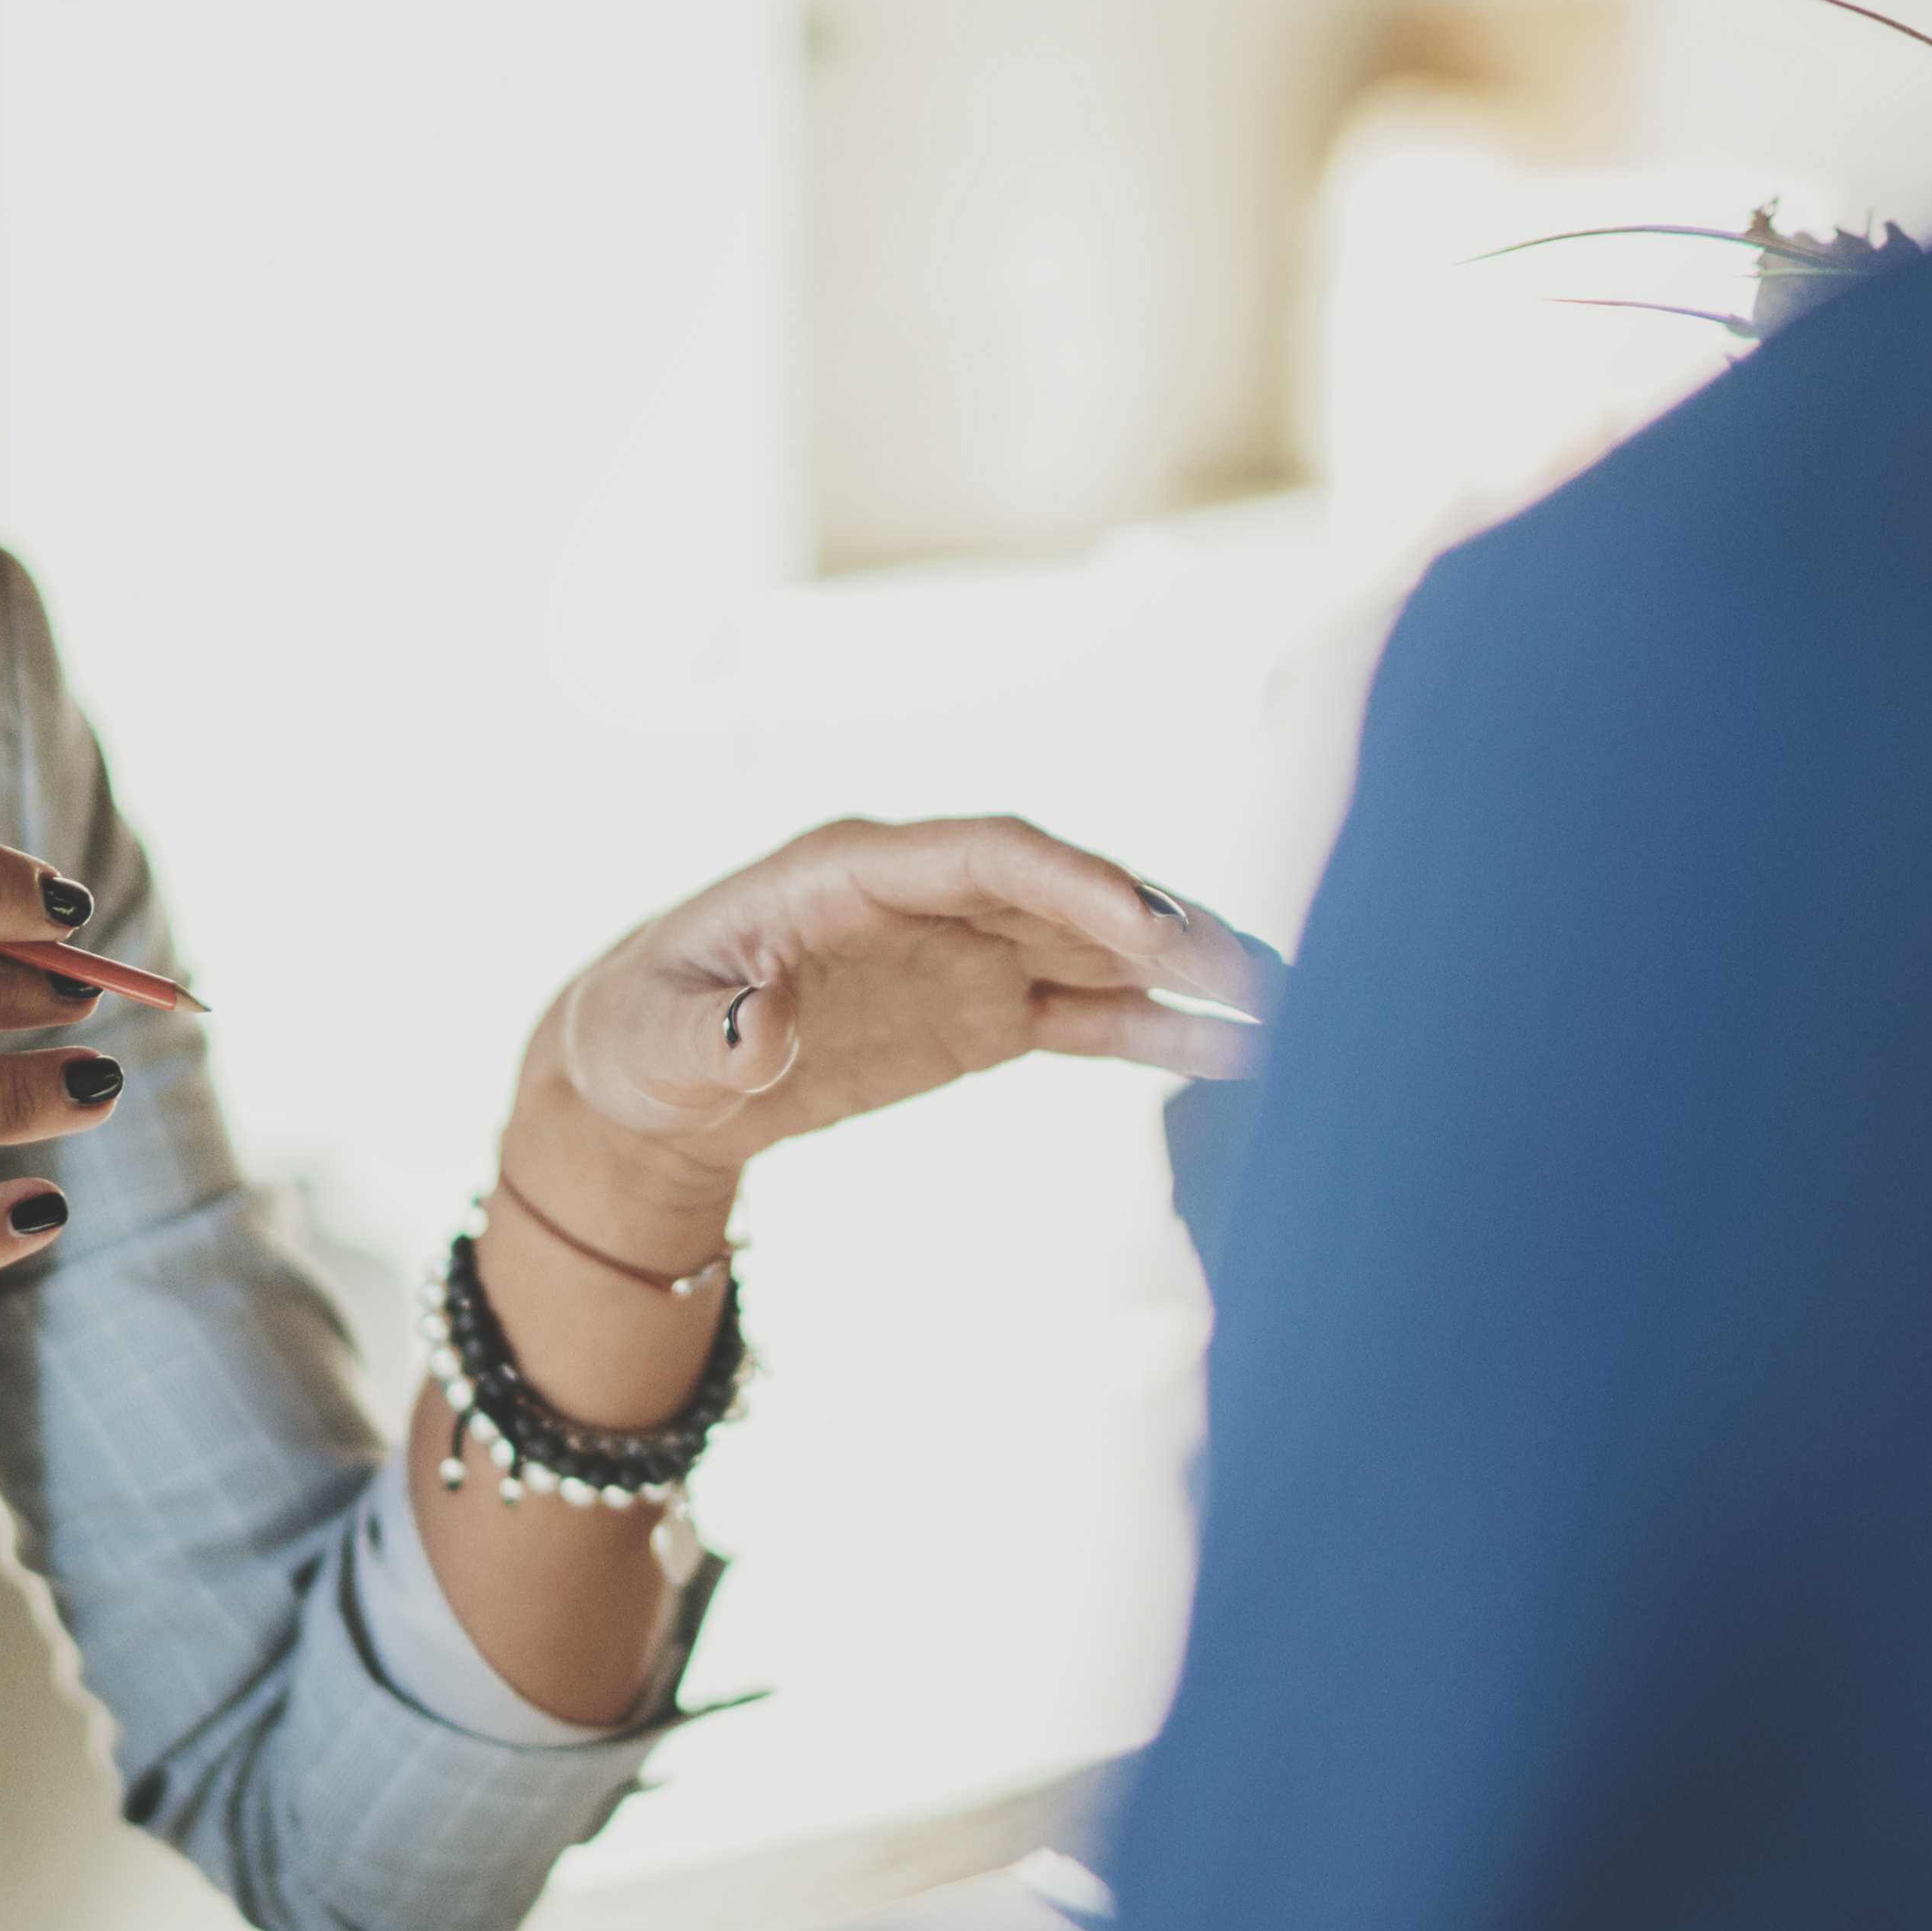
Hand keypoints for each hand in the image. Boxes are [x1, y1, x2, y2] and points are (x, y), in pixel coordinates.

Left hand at [518, 815, 1273, 1233]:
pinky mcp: (985, 1008)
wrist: (655, 1075)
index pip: (981, 855)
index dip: (1068, 882)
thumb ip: (713, 1034)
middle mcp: (926, 894)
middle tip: (1258, 972)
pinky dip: (1159, 1029)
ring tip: (1287, 1004)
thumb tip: (768, 1032)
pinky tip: (1237, 1054)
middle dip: (1159, 923)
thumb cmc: (644, 1038)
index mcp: (849, 870)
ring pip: (1095, 943)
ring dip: (1186, 968)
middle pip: (1063, 889)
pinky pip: (1088, 1012)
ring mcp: (965, 948)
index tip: (1146, 928)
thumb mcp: (655, 1041)